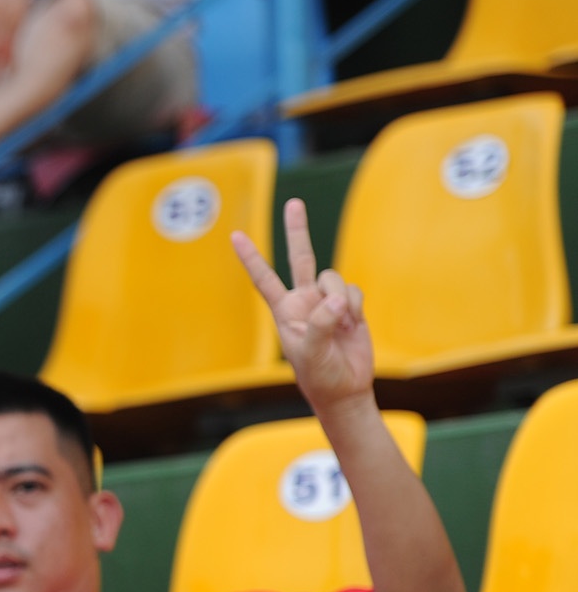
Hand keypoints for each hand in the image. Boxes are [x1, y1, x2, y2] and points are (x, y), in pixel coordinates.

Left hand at [233, 198, 374, 413]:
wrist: (345, 388)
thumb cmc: (319, 374)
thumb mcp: (311, 351)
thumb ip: (321, 322)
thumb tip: (337, 298)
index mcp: (284, 310)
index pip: (263, 279)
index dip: (251, 257)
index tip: (235, 236)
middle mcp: (304, 300)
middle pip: (300, 257)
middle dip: (297, 230)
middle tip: (294, 203)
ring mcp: (327, 301)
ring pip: (333, 278)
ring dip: (341, 298)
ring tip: (342, 324)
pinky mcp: (350, 305)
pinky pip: (354, 291)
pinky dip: (356, 306)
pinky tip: (354, 325)